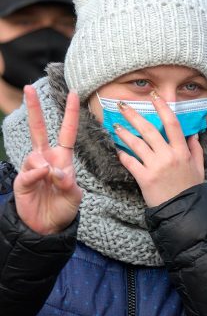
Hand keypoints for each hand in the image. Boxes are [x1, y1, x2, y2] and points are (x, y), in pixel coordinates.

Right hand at [13, 86, 81, 234]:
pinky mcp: (21, 180)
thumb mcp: (74, 195)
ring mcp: (32, 168)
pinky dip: (35, 175)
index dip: (70, 114)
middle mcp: (46, 158)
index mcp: (62, 158)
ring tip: (51, 182)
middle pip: (39, 129)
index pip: (67, 132)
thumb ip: (68, 182)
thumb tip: (52, 170)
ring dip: (45, 168)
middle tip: (29, 88)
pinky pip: (28, 172)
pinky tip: (41, 179)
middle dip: (34, 109)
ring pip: (35, 156)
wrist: (48, 226)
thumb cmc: (64, 207)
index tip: (74, 94)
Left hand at [114, 92, 204, 206]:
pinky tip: (117, 149)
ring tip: (115, 126)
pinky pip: (130, 162)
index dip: (163, 108)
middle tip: (122, 106)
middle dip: (134, 116)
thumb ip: (196, 149)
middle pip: (149, 130)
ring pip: (136, 144)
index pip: (172, 124)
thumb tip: (193, 133)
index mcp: (182, 151)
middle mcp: (168, 155)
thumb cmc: (191, 188)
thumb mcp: (198, 167)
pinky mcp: (145, 178)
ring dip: (124, 133)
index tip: (154, 97)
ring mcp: (156, 166)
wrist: (184, 210)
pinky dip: (122, 155)